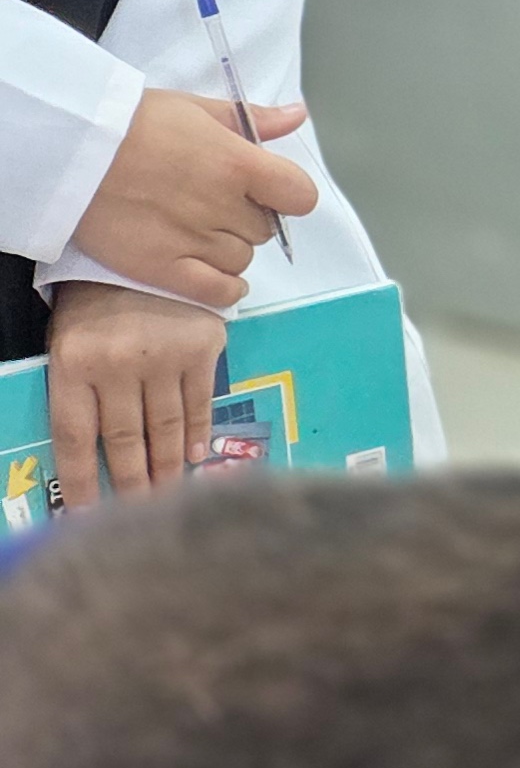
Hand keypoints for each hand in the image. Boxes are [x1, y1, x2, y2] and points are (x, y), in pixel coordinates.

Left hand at [44, 279, 228, 502]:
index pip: (76, 437)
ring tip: (166, 492)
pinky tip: (194, 455)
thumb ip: (80, 392)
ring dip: (165, 465)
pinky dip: (196, 431)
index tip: (86, 514)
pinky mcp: (202, 347)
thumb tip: (95, 455)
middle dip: (130, 482)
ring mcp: (163, 357)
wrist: (142, 253)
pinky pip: (198, 401)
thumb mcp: (69, 344)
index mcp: (73, 363)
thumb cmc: (95, 302)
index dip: (82, 481)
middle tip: (136, 513)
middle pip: (124, 439)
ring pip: (164, 426)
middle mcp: (118, 364)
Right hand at [72, 89, 312, 306]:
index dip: (288, 195)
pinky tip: (223, 280)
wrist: (70, 149)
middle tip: (218, 207)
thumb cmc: (132, 122)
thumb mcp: (196, 108)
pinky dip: (226, 289)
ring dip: (231, 250)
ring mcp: (193, 240)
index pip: (299, 196)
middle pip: (263, 229)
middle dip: (248, 219)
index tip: (268, 191)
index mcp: (238, 164)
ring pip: (241, 260)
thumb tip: (298, 115)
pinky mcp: (161, 268)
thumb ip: (252, 119)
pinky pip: (215, 291)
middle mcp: (223, 206)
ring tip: (203, 234)